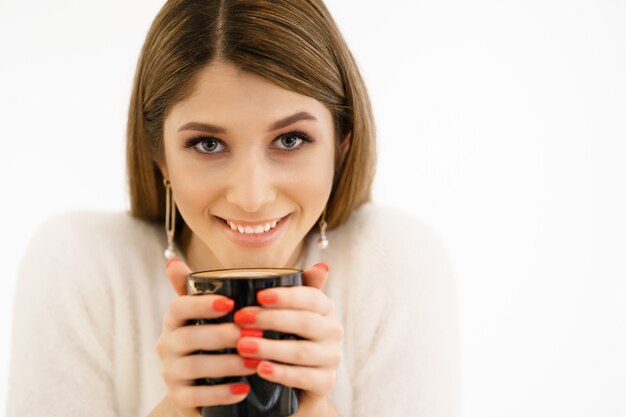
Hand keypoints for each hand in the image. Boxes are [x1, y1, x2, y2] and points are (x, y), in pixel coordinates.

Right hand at [155, 258, 254, 416]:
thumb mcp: (209, 314)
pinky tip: (244, 390)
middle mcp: (167, 344)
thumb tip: (176, 260)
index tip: (230, 303)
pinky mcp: (178, 398)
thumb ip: (206, 287)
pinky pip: (196, 397)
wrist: (201, 385)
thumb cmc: (211, 340)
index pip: (178, 307)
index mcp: (174, 320)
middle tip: (251, 334)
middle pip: (189, 337)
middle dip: (221, 335)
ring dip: (227, 364)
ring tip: (255, 362)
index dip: (201, 304)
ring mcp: (170, 373)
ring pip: (194, 367)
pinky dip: (221, 393)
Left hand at [234, 262, 342, 408]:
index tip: (259, 296)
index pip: (311, 298)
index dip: (286, 296)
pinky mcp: (325, 383)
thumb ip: (297, 288)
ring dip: (270, 347)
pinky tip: (260, 369)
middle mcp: (333, 331)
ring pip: (301, 351)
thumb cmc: (286, 339)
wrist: (294, 387)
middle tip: (241, 319)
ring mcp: (331, 358)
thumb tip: (323, 266)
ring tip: (243, 345)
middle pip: (305, 322)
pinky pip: (303, 377)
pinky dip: (280, 373)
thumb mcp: (287, 313)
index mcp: (325, 309)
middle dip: (271, 319)